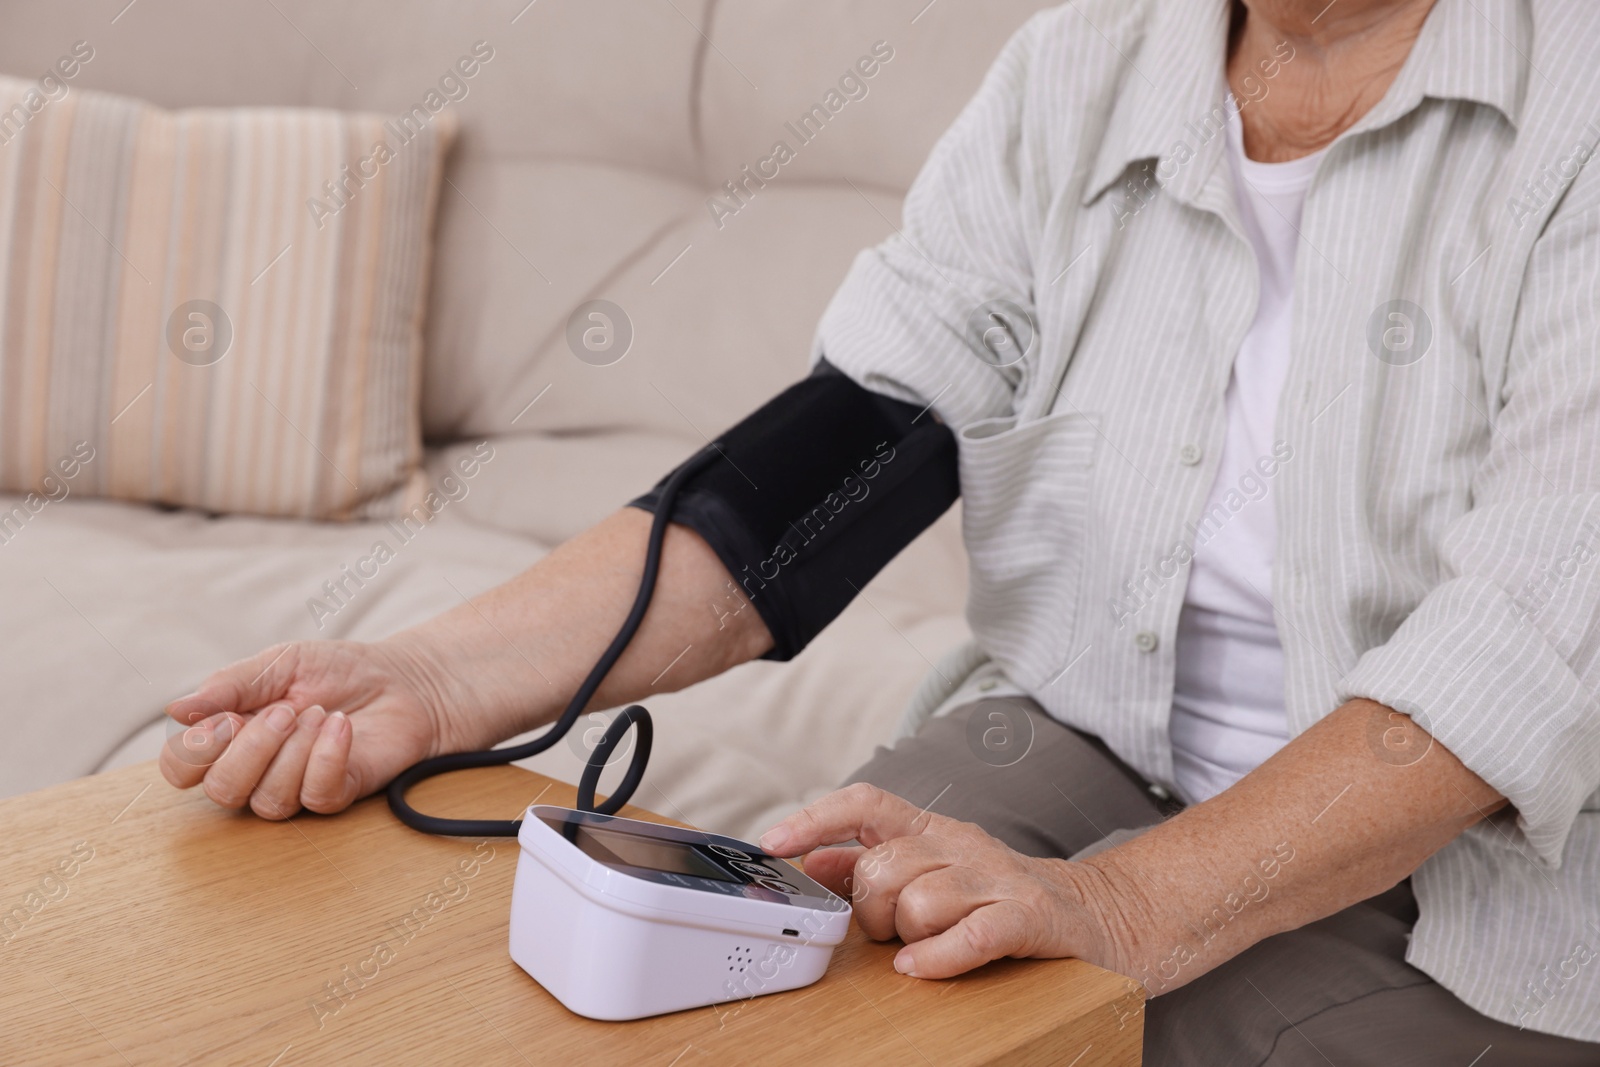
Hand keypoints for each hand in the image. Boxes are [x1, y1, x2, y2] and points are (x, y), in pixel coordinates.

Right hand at [159, 639, 455, 818]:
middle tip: (286, 710)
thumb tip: (175, 710)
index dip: (194, 753)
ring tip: (321, 713)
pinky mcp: (335, 794)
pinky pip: (316, 796)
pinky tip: (341, 727)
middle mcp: (255, 770)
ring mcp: (295, 787)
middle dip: (252, 749)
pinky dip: (327, 758)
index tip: (227, 718)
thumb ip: (229, 686)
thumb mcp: (278, 663)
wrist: (398, 679)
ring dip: (295, 750)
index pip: (182, 769)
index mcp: (229, 737)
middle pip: (221, 792)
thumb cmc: (334, 671)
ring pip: (268, 800)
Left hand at [759, 783, 1137, 979]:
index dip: (815, 819)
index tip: (773, 844)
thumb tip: (812, 860)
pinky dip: (939, 954)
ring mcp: (998, 880)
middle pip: (885, 866)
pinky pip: (970, 932)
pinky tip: (923, 967)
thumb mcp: (935, 870)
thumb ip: (872, 863)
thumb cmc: (1005, 898)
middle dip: (871, 910)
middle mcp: (963, 844)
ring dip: (909, 935)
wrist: (1104, 916)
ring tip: (924, 949)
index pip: (865, 804)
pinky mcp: (1029, 918)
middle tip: (892, 932)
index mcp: (935, 829)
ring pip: (920, 899)